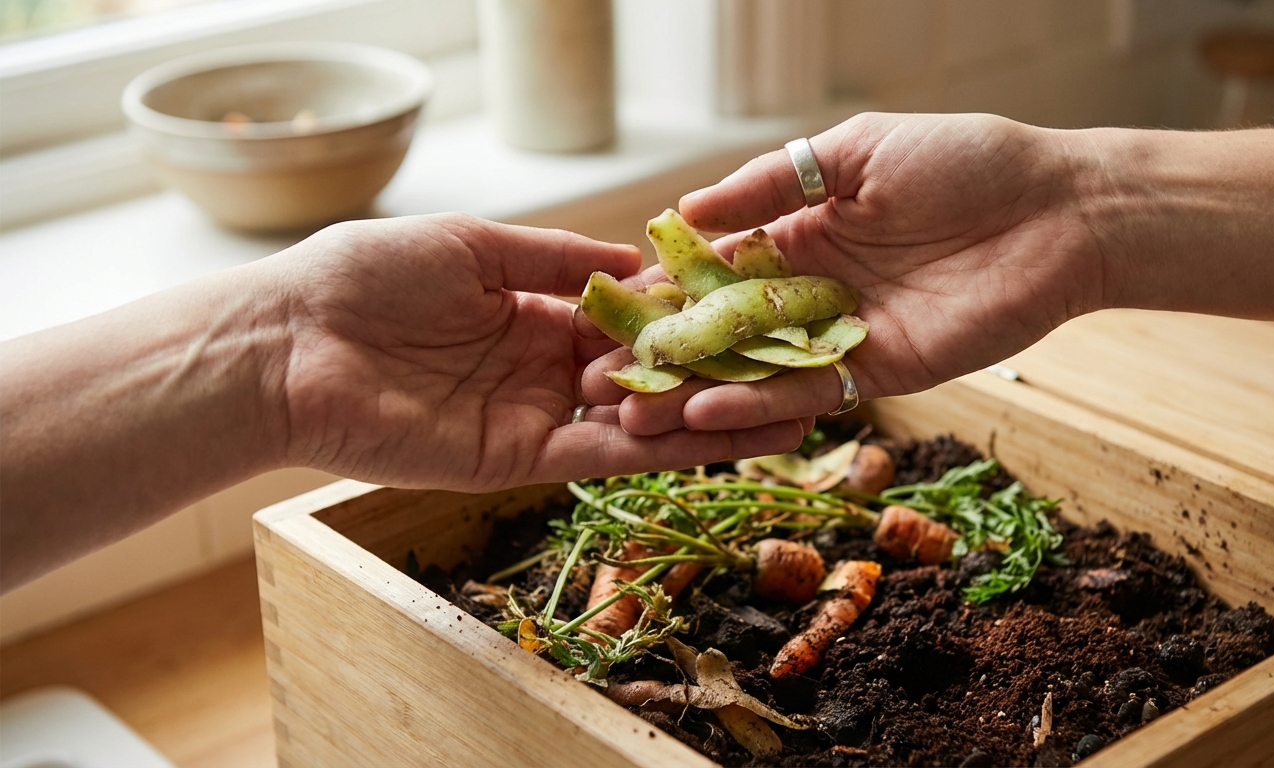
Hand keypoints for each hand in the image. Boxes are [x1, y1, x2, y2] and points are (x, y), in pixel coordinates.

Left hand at [272, 214, 809, 490]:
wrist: (289, 345)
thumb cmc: (364, 277)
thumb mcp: (472, 246)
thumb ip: (555, 260)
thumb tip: (634, 258)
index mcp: (532, 314)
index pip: (627, 320)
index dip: (684, 317)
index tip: (747, 310)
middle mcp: (542, 370)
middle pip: (643, 376)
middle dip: (710, 376)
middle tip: (787, 372)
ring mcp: (533, 418)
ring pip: (636, 423)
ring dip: (702, 420)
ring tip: (779, 415)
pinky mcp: (517, 461)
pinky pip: (601, 457)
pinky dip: (658, 450)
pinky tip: (717, 438)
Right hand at [583, 112, 1105, 432]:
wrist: (1059, 210)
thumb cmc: (965, 161)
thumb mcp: (856, 152)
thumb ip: (773, 181)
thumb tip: (688, 211)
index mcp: (800, 232)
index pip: (716, 271)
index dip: (663, 294)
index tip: (606, 315)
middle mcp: (812, 289)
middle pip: (725, 331)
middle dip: (665, 357)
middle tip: (600, 382)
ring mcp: (842, 335)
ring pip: (755, 372)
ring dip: (695, 393)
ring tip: (635, 412)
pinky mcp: (879, 372)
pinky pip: (808, 393)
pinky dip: (758, 404)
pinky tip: (705, 409)